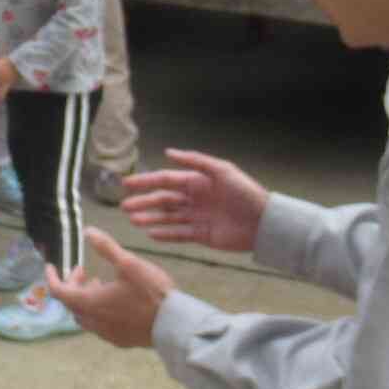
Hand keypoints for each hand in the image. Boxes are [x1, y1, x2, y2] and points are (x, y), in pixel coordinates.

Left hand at [47, 229, 173, 349]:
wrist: (173, 325)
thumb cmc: (151, 293)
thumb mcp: (129, 263)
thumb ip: (106, 247)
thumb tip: (88, 231)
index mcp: (90, 303)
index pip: (59, 292)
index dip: (51, 278)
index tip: (50, 267)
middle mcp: (94, 322)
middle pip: (71, 303)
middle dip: (72, 285)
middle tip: (82, 271)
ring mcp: (106, 334)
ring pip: (85, 316)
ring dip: (85, 298)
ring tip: (99, 283)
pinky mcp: (119, 340)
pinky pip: (100, 325)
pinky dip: (98, 311)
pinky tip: (115, 302)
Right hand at [121, 149, 267, 254]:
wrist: (263, 222)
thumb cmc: (246, 192)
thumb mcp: (222, 170)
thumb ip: (195, 161)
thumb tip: (168, 152)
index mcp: (198, 181)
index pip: (166, 180)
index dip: (147, 182)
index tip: (127, 184)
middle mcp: (194, 198)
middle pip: (164, 200)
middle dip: (144, 202)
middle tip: (125, 206)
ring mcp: (197, 217)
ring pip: (168, 217)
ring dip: (150, 217)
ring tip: (133, 220)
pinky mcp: (202, 235)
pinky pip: (179, 234)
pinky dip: (165, 234)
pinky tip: (151, 233)